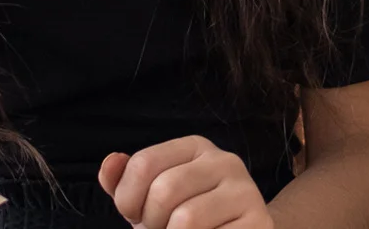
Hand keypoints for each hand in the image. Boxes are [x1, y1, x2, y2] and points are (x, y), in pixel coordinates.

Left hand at [100, 137, 272, 228]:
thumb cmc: (188, 220)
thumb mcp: (152, 199)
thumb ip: (126, 182)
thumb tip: (110, 162)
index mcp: (196, 147)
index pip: (143, 164)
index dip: (128, 200)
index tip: (136, 216)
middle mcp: (225, 161)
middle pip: (164, 191)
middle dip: (152, 224)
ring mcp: (245, 191)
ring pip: (186, 220)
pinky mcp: (258, 223)